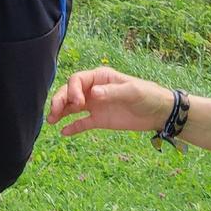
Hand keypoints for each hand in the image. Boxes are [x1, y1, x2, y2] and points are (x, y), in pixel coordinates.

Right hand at [48, 67, 172, 136]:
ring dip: (61, 112)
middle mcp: (94, 90)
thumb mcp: (132, 91)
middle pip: (69, 92)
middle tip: (54, 113)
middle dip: (60, 100)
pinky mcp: (99, 119)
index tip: (78, 104)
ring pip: (72, 107)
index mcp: (100, 78)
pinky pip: (82, 123)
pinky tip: (63, 132)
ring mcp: (95, 105)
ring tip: (51, 121)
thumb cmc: (147, 95)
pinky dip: (72, 127)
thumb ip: (112, 92)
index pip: (77, 80)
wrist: (158, 112)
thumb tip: (93, 93)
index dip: (72, 90)